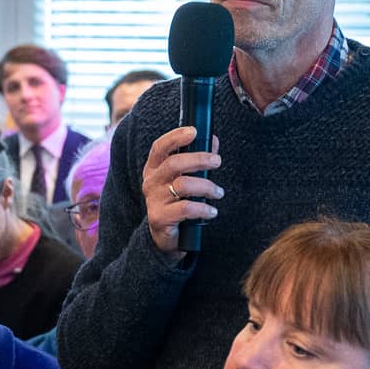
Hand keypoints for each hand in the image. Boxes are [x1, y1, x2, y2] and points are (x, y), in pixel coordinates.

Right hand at [141, 124, 221, 257]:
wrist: (164, 236)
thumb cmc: (176, 203)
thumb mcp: (184, 179)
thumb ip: (197, 160)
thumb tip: (213, 140)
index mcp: (154, 169)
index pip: (159, 147)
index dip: (175, 137)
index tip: (194, 131)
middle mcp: (151, 182)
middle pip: (174, 163)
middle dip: (199, 159)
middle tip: (217, 161)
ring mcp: (153, 200)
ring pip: (183, 185)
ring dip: (206, 187)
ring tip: (218, 192)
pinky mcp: (160, 218)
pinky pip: (185, 209)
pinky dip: (203, 209)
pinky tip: (212, 211)